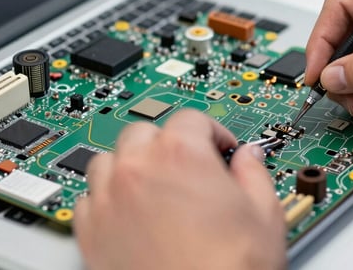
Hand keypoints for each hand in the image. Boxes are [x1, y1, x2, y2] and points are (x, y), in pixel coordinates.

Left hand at [74, 110, 286, 269]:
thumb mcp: (264, 214)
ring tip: (152, 186)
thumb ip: (254, 173)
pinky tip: (127, 214)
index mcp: (181, 154)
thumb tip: (249, 158)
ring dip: (129, 165)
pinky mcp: (90, 233)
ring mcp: (108, 201)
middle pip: (143, 132)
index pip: (191, 118)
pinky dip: (105, 200)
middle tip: (187, 167)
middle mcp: (138, 170)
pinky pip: (88, 200)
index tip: (218, 148)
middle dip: (167, 144)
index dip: (211, 132)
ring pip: (108, 161)